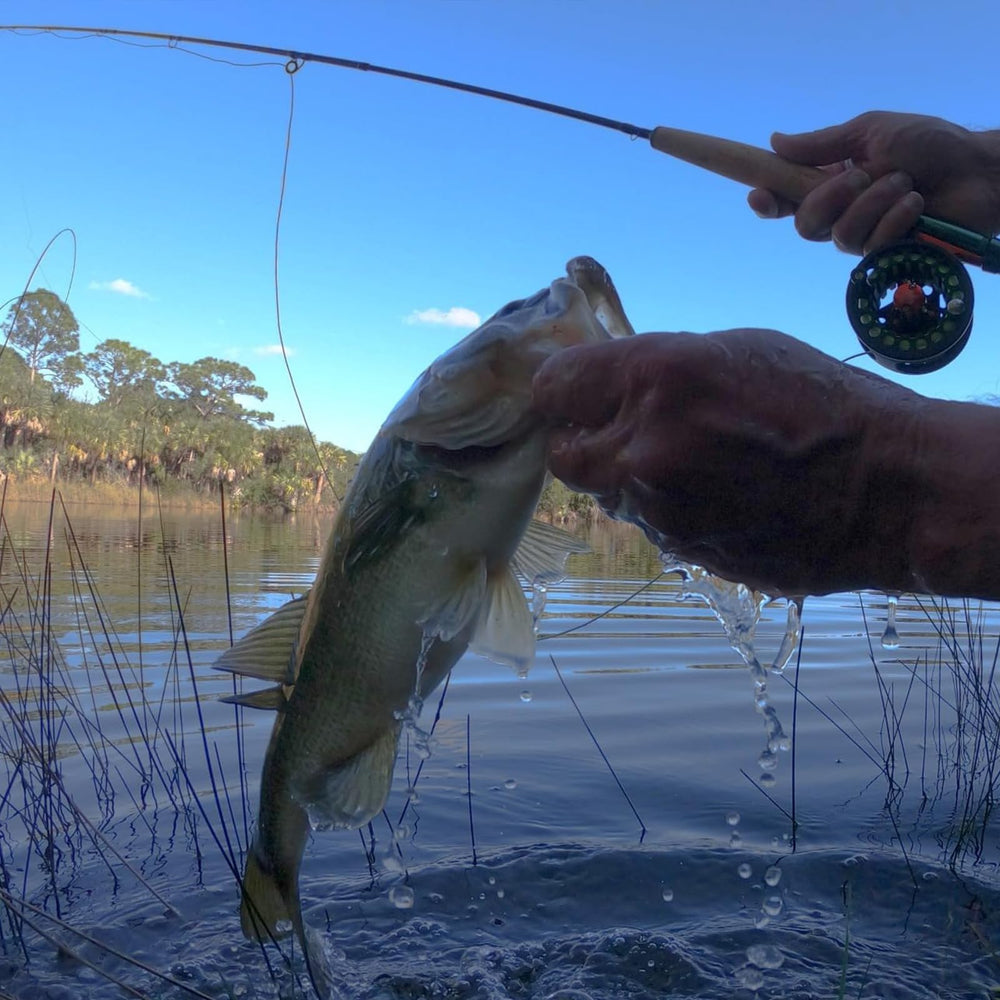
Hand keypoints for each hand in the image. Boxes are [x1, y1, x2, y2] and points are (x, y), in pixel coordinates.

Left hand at [532, 329, 940, 596]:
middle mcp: (644, 447)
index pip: (555, 386)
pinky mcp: (681, 551)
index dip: (564, 389)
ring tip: (692, 465)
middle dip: (585, 441)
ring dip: (628, 478)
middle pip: (564, 453)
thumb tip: (610, 386)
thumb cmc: (824, 402)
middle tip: (623, 432)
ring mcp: (660, 508)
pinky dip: (664, 509)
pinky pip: (648, 525)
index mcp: (657, 379)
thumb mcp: (737, 350)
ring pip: (606, 494)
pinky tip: (716, 497)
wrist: (889, 490)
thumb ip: (658, 369)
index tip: (577, 393)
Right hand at [748, 112, 999, 253]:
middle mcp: (842, 214)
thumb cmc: (931, 145)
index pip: (787, 200)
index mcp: (832, 183)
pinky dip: (894, 218)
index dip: (767, 202)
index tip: (758, 195)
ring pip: (839, 235)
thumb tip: (775, 141)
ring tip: (905, 183)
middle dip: (829, 198)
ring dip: (873, 203)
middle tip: (861, 175)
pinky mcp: (888, 254)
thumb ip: (824, 143)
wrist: (978, 170)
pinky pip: (872, 245)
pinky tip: (916, 204)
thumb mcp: (873, 132)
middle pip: (805, 224)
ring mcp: (864, 237)